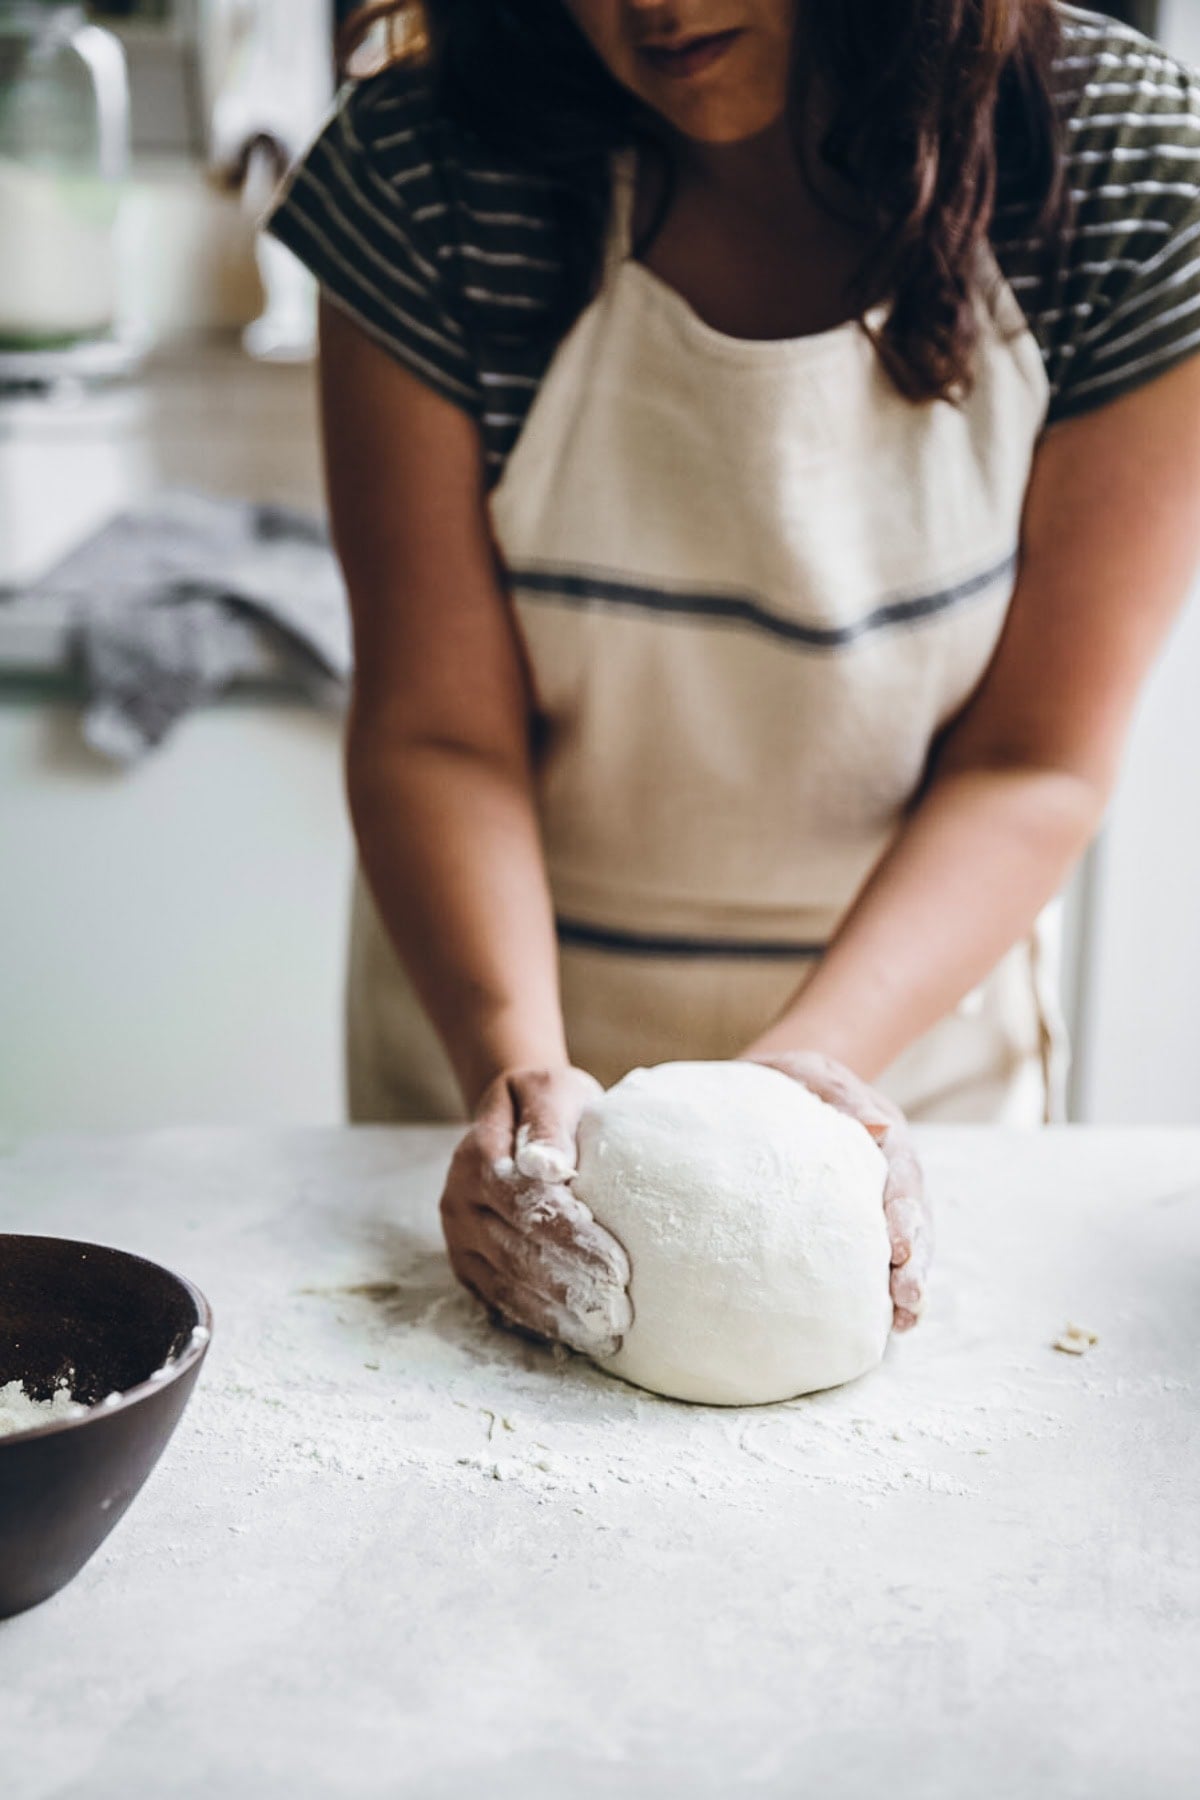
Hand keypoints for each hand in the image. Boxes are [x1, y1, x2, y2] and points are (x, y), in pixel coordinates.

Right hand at [440, 1066, 632, 1356]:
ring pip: (507, 1283)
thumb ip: (549, 1126)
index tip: (618, 1268)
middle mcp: (459, 1201)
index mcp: (477, 1158)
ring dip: (557, 1314)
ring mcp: (459, 1237)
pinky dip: (538, 1320)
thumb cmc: (546, 1101)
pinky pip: (499, 1299)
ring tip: (606, 1335)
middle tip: (620, 1314)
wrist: (515, 1112)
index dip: (572, 1239)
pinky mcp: (467, 1263)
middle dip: (571, 1287)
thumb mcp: (551, 1092)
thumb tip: (550, 1167)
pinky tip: (576, 1336)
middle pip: (517, 1252)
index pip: (526, 1206)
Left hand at [744, 1051, 930, 1331]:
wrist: (781, 1092)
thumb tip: (878, 1126)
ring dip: (909, 1280)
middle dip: (914, 1260)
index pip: (903, 1176)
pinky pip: (883, 1257)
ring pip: (909, 1244)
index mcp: (884, 1138)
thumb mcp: (810, 1072)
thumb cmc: (793, 1082)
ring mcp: (881, 1201)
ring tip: (905, 1318)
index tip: (899, 1248)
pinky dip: (888, 1288)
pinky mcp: (863, 1224)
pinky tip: (889, 1324)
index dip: (905, 1213)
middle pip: (914, 1219)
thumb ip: (839, 1094)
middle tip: (907, 1296)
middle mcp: (892, 1174)